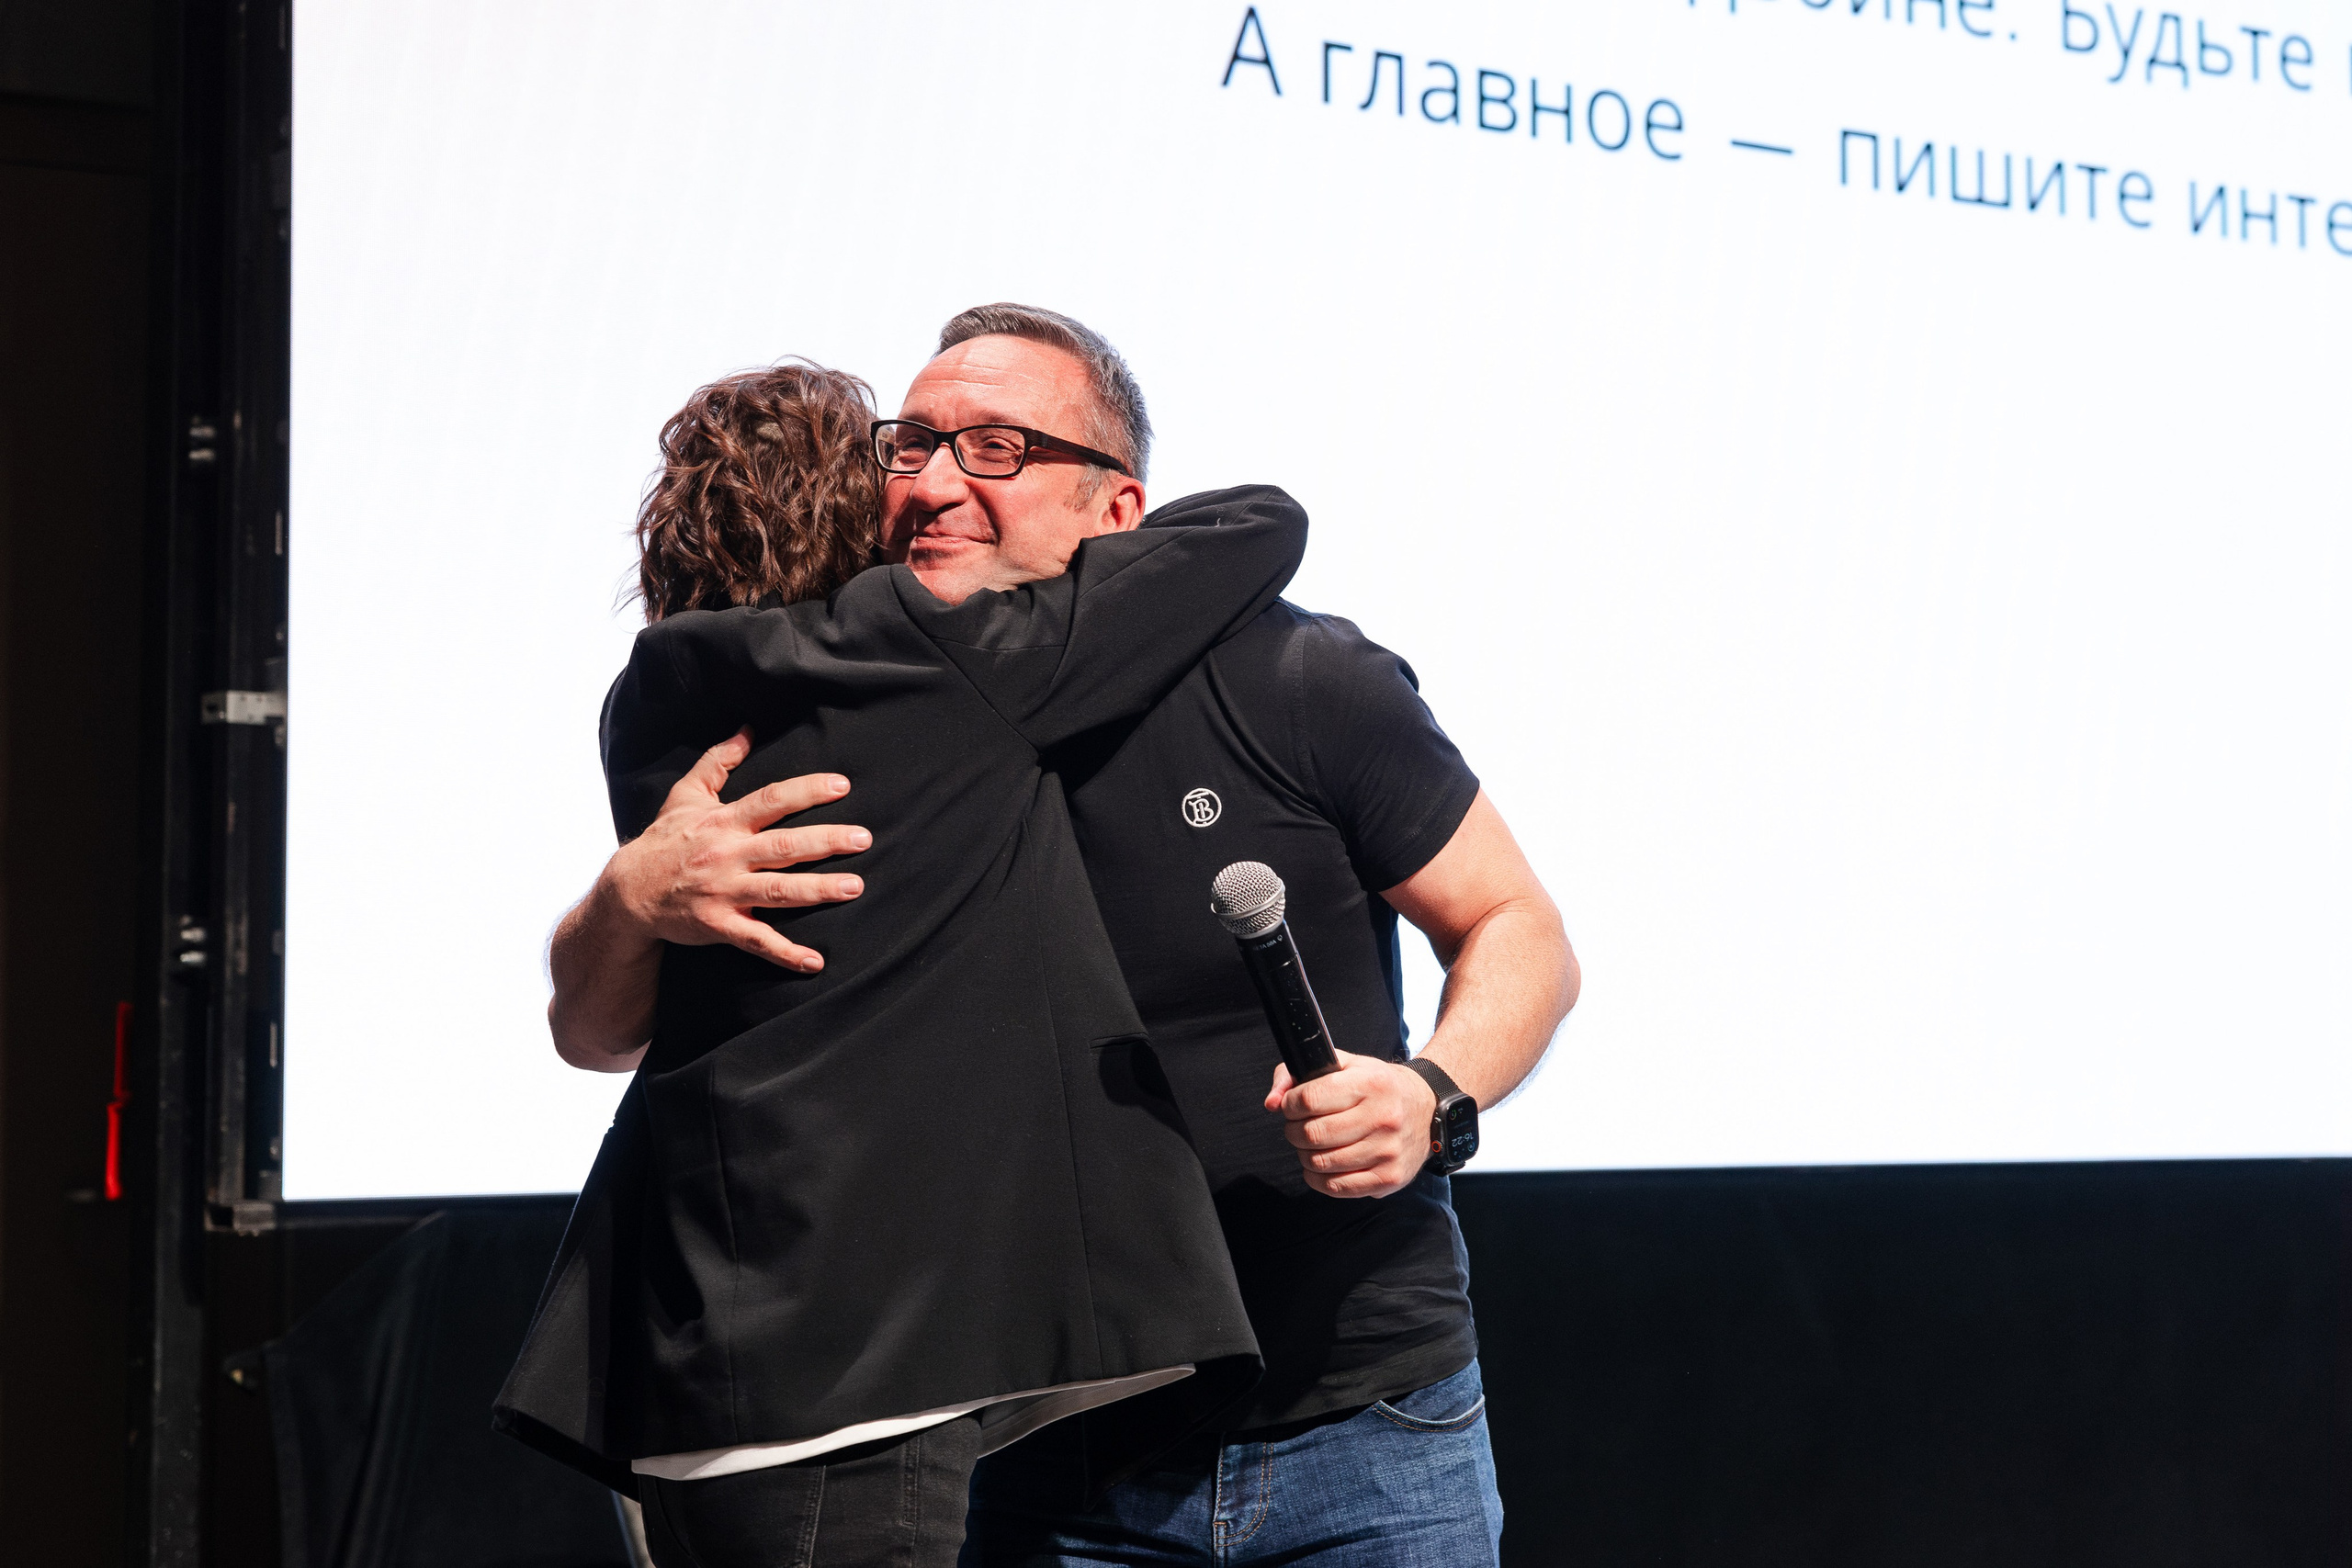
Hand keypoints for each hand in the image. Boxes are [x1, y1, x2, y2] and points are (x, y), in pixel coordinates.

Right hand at [600, 727, 868, 971]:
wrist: (628, 891)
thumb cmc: (664, 839)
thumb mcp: (685, 795)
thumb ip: (717, 761)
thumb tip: (746, 730)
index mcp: (724, 821)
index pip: (771, 800)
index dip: (807, 791)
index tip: (842, 786)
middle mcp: (727, 855)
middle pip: (783, 846)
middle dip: (825, 841)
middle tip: (863, 838)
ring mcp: (724, 892)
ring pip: (778, 891)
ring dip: (818, 890)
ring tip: (854, 887)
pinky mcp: (719, 925)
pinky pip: (757, 940)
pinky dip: (786, 953)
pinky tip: (815, 961)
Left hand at [1265, 1050, 1438, 1199]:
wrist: (1427, 1108)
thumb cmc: (1379, 1086)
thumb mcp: (1345, 1065)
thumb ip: (1299, 1075)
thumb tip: (1272, 1102)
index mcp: (1370, 1084)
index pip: (1309, 1099)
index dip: (1290, 1104)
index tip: (1292, 1105)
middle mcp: (1383, 1117)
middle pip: (1312, 1134)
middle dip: (1293, 1131)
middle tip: (1299, 1126)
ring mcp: (1387, 1151)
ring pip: (1321, 1163)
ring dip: (1305, 1155)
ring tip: (1313, 1144)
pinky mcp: (1389, 1178)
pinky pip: (1337, 1187)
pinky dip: (1318, 1178)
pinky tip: (1322, 1164)